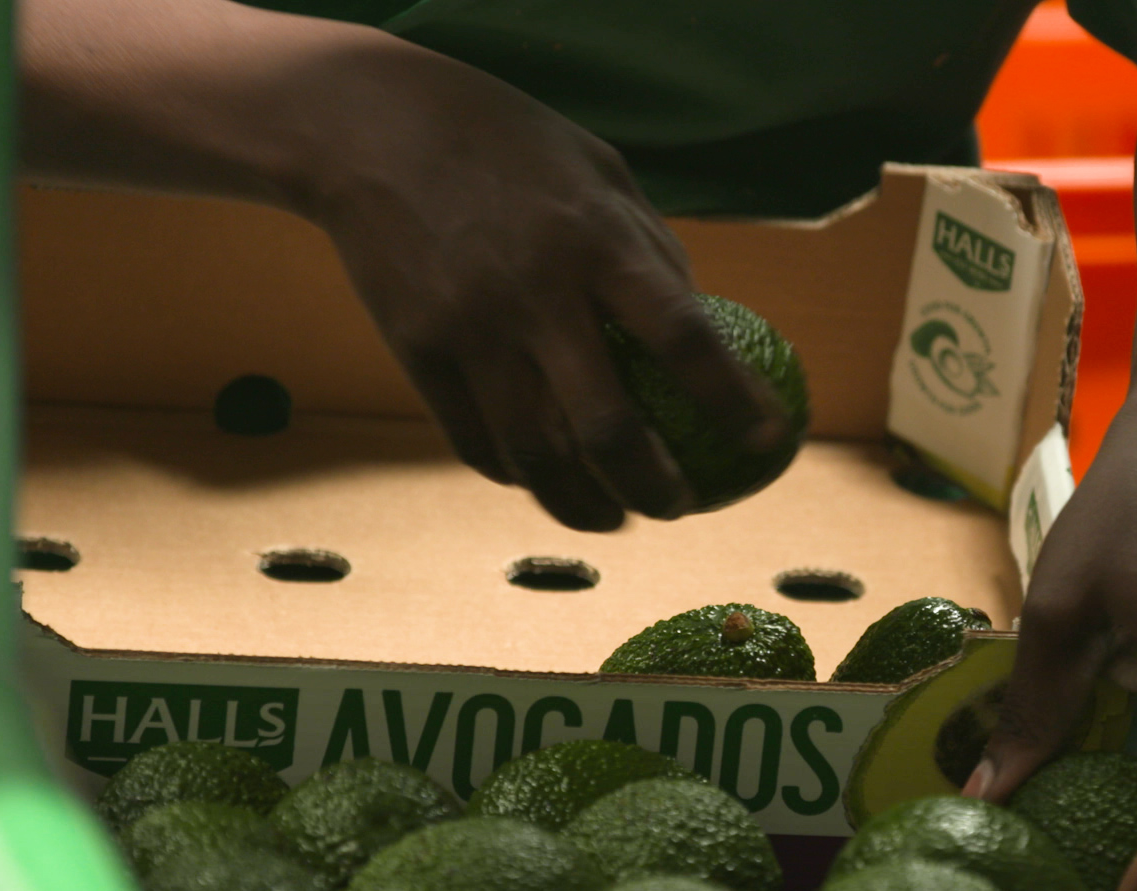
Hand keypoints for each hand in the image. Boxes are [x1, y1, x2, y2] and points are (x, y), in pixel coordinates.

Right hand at [295, 45, 788, 528]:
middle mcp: (537, 292)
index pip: (682, 337)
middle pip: (607, 426)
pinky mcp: (420, 351)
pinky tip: (544, 481)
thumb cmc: (509, 144)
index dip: (732, 399)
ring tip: (614, 518)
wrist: (368, 126)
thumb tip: (704, 332)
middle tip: (679, 507)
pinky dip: (518, 475)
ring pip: (537, 456)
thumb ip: (652, 253)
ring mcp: (472, 328)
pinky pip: (477, 442)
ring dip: (584, 505)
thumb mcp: (601, 174)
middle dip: (653, 485)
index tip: (768, 441)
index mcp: (596, 240)